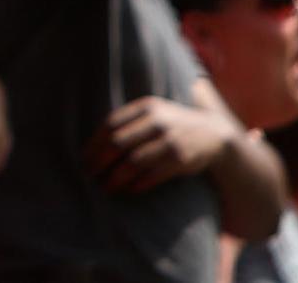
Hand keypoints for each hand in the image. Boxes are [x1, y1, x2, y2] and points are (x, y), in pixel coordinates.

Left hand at [85, 96, 234, 194]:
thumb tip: (95, 144)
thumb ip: (129, 122)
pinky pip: (152, 175)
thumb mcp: (153, 112)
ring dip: (115, 177)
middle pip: (118, 142)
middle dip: (99, 161)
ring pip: (133, 161)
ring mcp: (169, 140)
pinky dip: (137, 184)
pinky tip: (128, 190)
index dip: (94, 142)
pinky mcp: (180, 159)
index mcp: (146, 106)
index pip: (111, 123)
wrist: (214, 134)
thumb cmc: (173, 124)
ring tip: (105, 186)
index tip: (83, 157)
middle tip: (89, 174)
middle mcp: (157, 121)